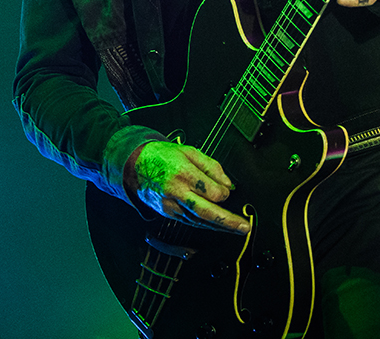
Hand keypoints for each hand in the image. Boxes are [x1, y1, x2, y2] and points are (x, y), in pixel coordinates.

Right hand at [126, 141, 250, 234]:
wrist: (135, 165)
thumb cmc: (162, 156)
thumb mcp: (189, 151)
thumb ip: (211, 166)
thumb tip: (227, 184)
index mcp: (182, 173)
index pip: (211, 191)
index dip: (224, 192)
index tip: (228, 190)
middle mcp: (176, 192)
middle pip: (206, 212)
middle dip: (227, 221)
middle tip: (244, 227)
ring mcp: (170, 205)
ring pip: (198, 221)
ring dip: (219, 226)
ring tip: (236, 229)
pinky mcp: (167, 213)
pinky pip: (190, 221)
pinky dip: (205, 224)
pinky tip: (217, 225)